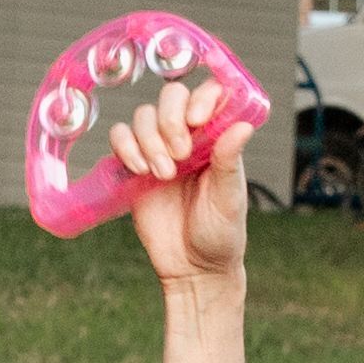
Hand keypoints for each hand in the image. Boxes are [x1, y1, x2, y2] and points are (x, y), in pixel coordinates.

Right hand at [115, 100, 252, 298]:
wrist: (191, 268)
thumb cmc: (221, 233)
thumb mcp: (230, 199)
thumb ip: (229, 162)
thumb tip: (243, 127)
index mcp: (216, 138)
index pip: (208, 95)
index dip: (200, 97)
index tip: (197, 120)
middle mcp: (188, 137)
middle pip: (170, 96)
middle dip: (170, 119)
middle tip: (180, 155)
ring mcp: (158, 148)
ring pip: (143, 115)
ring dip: (149, 140)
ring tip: (163, 174)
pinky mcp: (133, 166)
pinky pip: (120, 137)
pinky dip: (125, 147)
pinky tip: (139, 171)